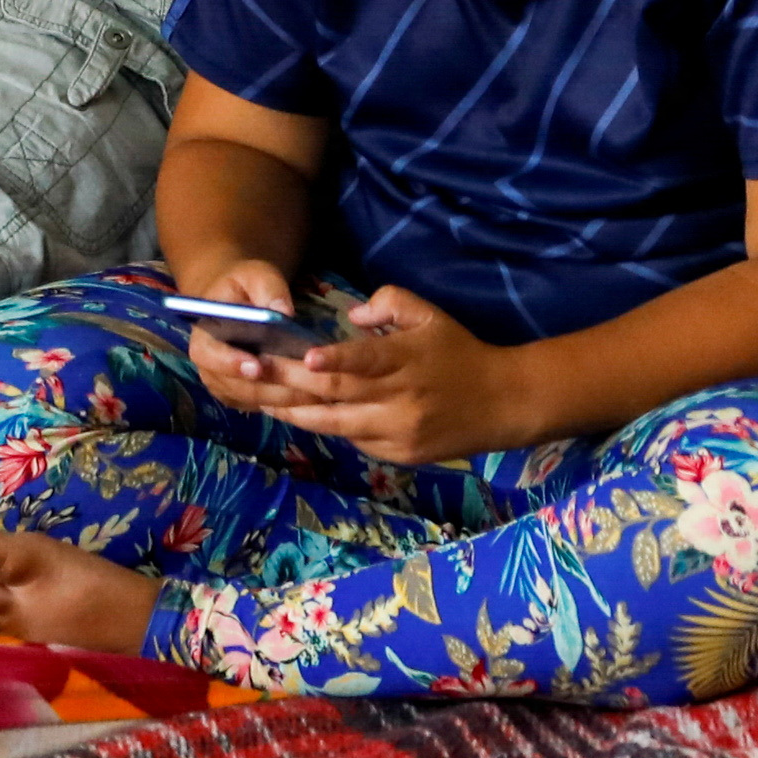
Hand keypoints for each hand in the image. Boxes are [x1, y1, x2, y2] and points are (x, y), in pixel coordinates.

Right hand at [176, 258, 322, 417]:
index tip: (257, 367)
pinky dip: (289, 404)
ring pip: (255, 400)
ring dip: (286, 399)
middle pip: (237, 386)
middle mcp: (210, 367)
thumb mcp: (254, 275)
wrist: (236, 300)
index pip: (209, 355)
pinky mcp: (244, 397)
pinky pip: (265, 406)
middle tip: (307, 385)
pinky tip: (317, 398)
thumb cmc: (243, 285)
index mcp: (203, 336)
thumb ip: (268, 288)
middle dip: (272, 386)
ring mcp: (226, 385)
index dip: (231, 363)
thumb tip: (284, 312)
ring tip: (320, 392)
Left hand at [234, 285, 558, 463]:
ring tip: (261, 400)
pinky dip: (327, 427)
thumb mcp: (431, 316)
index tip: (305, 357)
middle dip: (291, 383)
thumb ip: (390, 303)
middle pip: (339, 395)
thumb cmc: (459, 353)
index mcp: (409, 360)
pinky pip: (354, 441)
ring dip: (296, 412)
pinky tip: (301, 415)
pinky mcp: (400, 454)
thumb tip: (353, 317)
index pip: (368, 360)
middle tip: (254, 370)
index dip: (336, 361)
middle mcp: (402, 399)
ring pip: (337, 425)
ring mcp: (399, 431)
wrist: (503, 403)